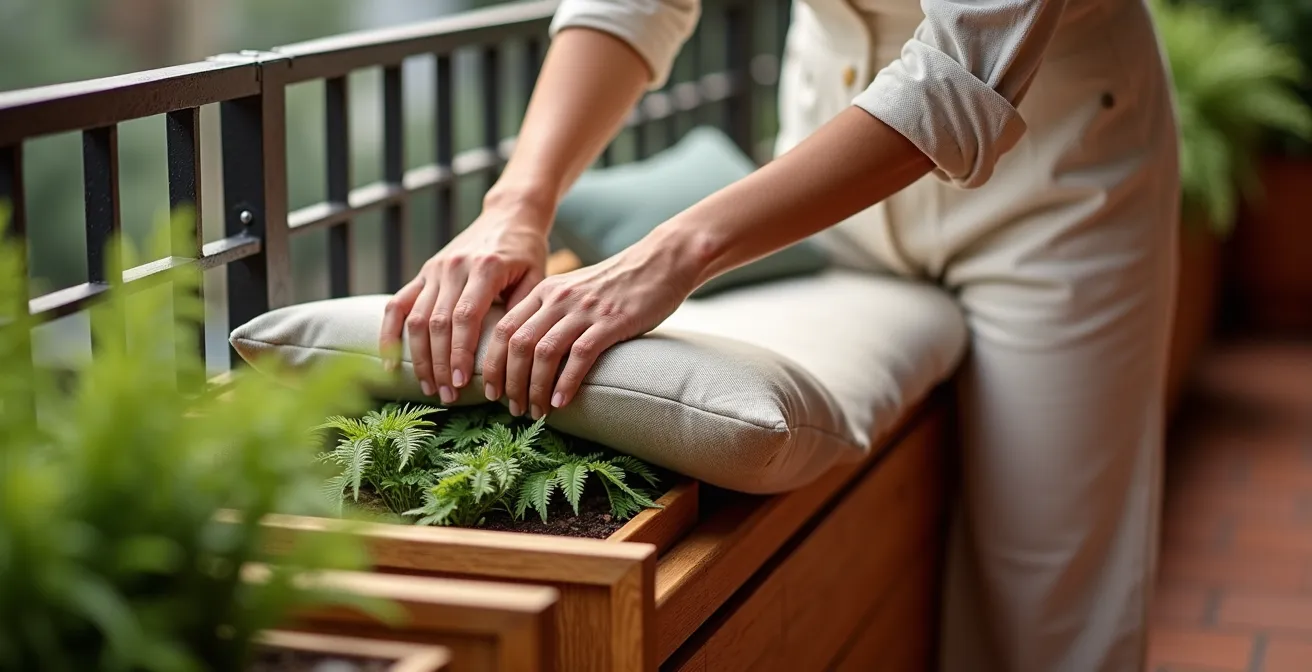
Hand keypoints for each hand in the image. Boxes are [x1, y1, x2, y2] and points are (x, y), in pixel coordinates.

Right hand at [380, 204, 550, 403]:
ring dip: (418, 356)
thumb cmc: (526, 252)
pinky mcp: (423, 272)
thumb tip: (512, 356)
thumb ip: (523, 311)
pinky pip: (398, 304)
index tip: (459, 382)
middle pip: (437, 322)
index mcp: (485, 268)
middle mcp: (454, 267)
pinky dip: (389, 333)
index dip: (458, 352)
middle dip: (439, 363)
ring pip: (416, 317)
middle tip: (446, 395)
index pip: (465, 317)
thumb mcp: (536, 277)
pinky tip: (390, 361)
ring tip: (428, 386)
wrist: (509, 216)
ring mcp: (434, 269)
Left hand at [481, 235, 705, 418]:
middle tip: (512, 408)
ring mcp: (584, 310)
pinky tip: (561, 402)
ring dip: (534, 388)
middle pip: (518, 344)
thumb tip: (529, 353)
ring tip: (535, 411)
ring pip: (543, 352)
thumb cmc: (618, 284)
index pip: (504, 329)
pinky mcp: (610, 322)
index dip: (492, 364)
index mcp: (545, 291)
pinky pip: (579, 356)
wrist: (661, 262)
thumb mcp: (575, 291)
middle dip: (509, 382)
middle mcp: (558, 298)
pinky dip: (565, 383)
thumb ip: (551, 313)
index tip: (491, 391)